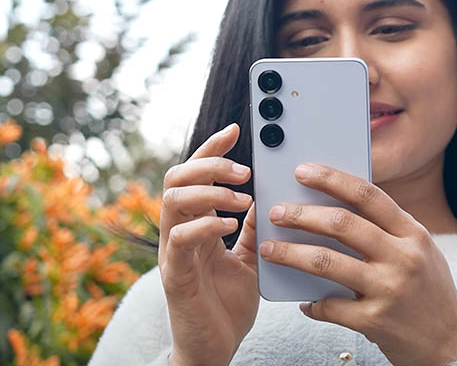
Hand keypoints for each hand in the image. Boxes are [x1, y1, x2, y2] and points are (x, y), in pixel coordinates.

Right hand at [159, 123, 259, 365]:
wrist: (216, 348)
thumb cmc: (228, 304)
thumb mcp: (249, 257)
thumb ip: (252, 228)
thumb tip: (267, 194)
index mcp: (198, 224)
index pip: (197, 175)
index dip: (212, 149)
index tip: (235, 129)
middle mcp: (181, 232)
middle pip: (177, 178)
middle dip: (209, 163)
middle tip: (243, 169)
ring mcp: (174, 253)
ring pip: (173, 201)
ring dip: (209, 191)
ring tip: (242, 196)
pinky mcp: (175, 276)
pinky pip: (179, 239)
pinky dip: (204, 224)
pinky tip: (229, 224)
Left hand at [258, 163, 456, 365]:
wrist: (451, 345)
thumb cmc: (430, 293)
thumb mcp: (421, 252)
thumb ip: (388, 230)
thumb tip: (338, 206)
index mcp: (413, 234)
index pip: (368, 195)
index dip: (332, 179)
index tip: (303, 171)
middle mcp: (402, 257)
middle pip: (341, 224)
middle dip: (301, 215)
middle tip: (276, 213)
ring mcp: (388, 289)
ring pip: (326, 262)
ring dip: (291, 253)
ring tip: (268, 250)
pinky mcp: (375, 321)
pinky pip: (329, 306)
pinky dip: (311, 304)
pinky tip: (303, 302)